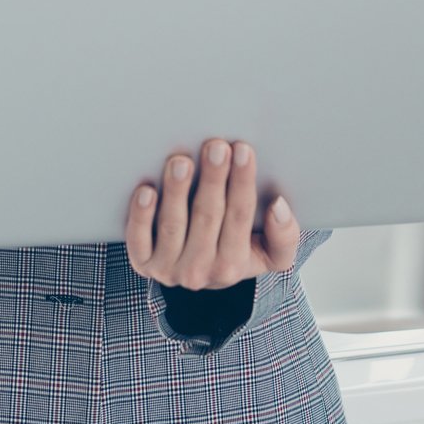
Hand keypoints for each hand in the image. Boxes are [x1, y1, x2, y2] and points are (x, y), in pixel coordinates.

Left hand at [125, 138, 299, 290]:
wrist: (199, 276)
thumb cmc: (236, 252)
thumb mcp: (270, 254)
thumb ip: (285, 236)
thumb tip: (279, 206)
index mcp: (234, 265)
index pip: (241, 216)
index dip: (242, 182)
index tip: (243, 150)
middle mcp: (201, 270)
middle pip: (207, 216)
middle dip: (213, 178)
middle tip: (215, 146)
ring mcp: (168, 268)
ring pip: (173, 224)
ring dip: (177, 190)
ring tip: (181, 161)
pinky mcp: (142, 262)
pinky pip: (138, 238)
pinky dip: (141, 215)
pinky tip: (146, 190)